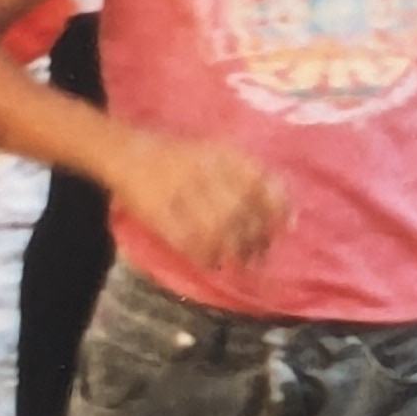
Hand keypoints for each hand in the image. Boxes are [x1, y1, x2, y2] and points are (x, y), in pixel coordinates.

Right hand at [111, 133, 289, 267]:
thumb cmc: (180, 157)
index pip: (259, 182)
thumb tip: (289, 215)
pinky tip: (211, 263)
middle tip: (261, 252)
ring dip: (232, 250)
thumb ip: (254, 177)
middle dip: (255, 236)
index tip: (286, 225)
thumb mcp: (220, 154)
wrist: (127, 153)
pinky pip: (184, 239)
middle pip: (239, 210)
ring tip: (241, 262)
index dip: (277, 207)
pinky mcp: (155, 211)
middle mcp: (202, 170)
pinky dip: (203, 256)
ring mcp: (177, 191)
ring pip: (215, 228)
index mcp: (220, 155)